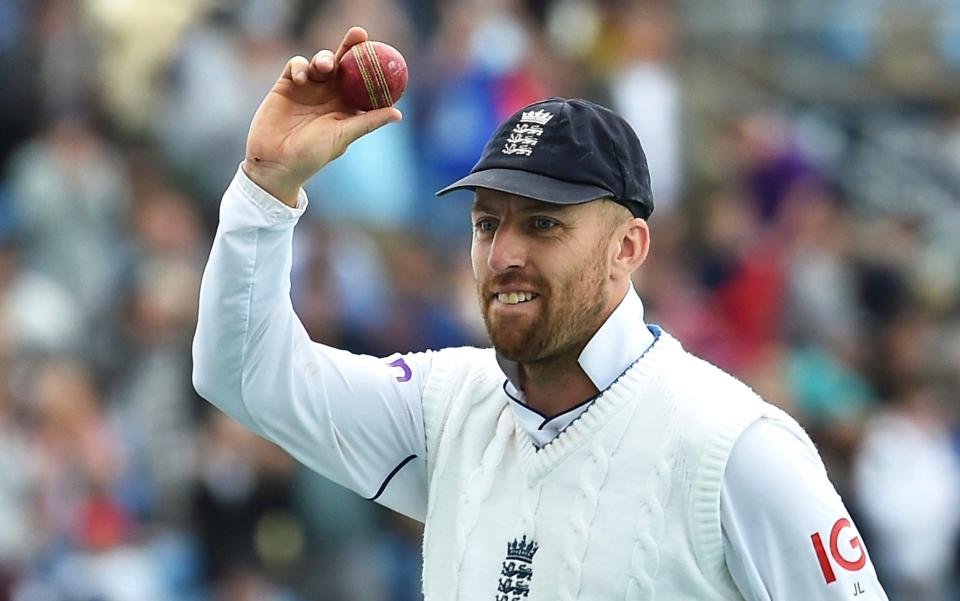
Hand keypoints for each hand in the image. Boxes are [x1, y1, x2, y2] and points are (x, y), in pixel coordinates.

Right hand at [242, 26, 401, 206]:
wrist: (275, 162)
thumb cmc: (312, 155)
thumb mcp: (343, 136)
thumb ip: (367, 122)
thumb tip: (398, 114)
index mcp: (346, 106)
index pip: (362, 80)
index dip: (372, 65)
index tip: (382, 52)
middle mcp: (329, 94)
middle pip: (343, 64)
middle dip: (351, 46)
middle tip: (360, 34)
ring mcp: (308, 88)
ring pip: (321, 61)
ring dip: (325, 58)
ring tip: (326, 67)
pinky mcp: (287, 85)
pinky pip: (297, 65)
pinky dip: (301, 66)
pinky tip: (302, 79)